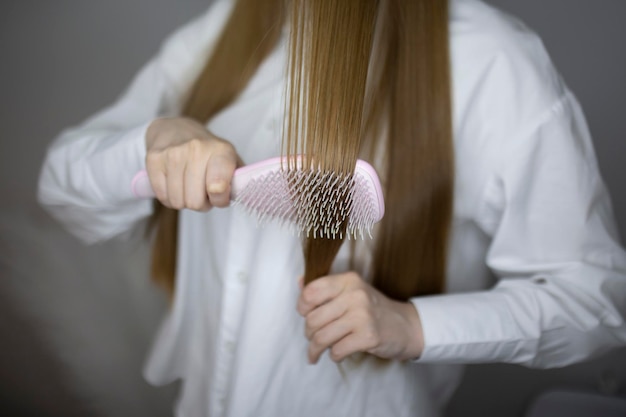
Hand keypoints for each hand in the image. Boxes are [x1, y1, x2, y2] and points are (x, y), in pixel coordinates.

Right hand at [145, 117, 240, 209]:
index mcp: (221, 150)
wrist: (176, 129)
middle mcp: (196, 148)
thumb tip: (246, 196)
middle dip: (201, 203)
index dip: (219, 200)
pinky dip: (169, 197)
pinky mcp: (153, 158)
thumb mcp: (230, 161)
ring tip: (188, 186)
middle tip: (202, 191)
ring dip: (184, 200)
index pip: (219, 187)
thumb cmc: (208, 152)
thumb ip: (239, 181)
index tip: (220, 196)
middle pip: (195, 202)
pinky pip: (162, 196)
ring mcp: (173, 152)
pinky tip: (174, 183)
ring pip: (178, 201)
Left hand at [297, 272, 423, 363]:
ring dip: (316, 349)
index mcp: (348, 280)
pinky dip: (334, 356)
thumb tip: (299, 281)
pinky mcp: (368, 336)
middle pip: (313, 319)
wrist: (405, 326)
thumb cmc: (371, 309)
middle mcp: (355, 295)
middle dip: (309, 333)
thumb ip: (324, 288)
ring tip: (316, 352)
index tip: (305, 315)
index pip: (310, 292)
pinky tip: (338, 353)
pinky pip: (337, 350)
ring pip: (322, 337)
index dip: (302, 307)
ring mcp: (363, 316)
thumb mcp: (351, 291)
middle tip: (313, 338)